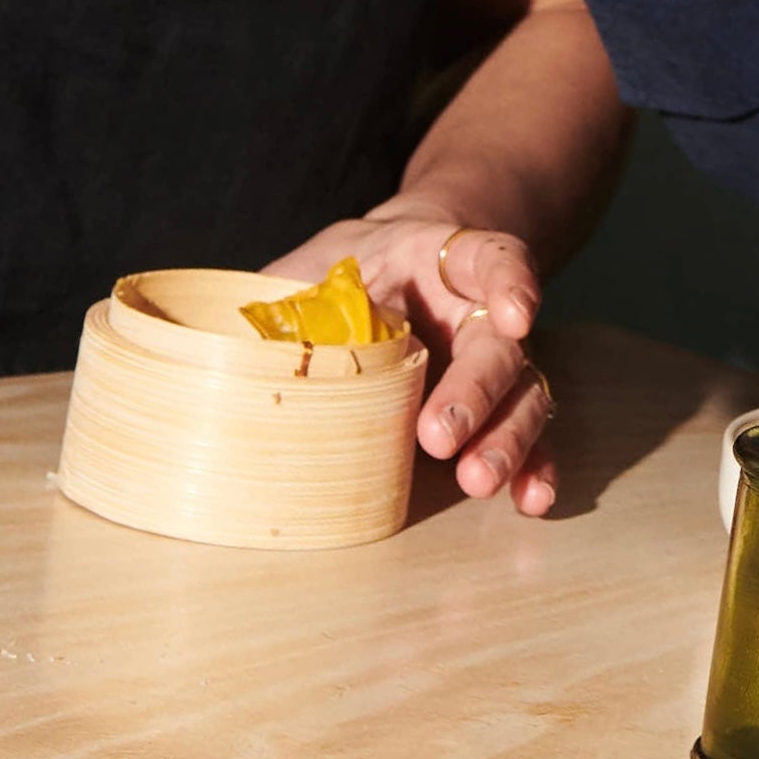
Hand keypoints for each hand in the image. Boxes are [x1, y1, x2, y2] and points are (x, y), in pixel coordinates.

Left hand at [275, 206, 557, 514]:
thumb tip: (223, 341)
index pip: (493, 257)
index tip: (514, 315)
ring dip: (508, 441)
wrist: (392, 266)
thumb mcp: (313, 264)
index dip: (510, 282)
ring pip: (524, 397)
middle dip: (477, 393)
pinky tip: (530, 500)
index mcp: (447, 260)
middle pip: (501, 348)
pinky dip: (535, 468)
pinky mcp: (498, 408)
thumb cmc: (350, 268)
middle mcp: (482, 312)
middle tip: (439, 436)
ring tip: (478, 481)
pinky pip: (530, 437)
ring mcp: (497, 362)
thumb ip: (283, 293)